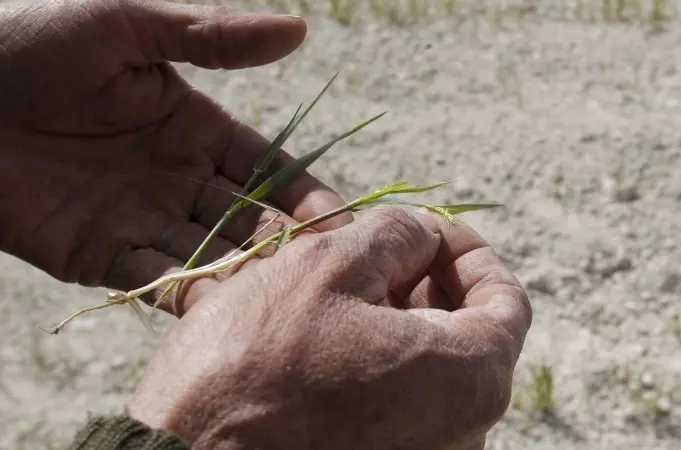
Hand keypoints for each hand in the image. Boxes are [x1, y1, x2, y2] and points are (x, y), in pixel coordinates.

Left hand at [0, 0, 349, 311]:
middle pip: (248, 218)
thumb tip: (299, 29)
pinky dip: (190, 296)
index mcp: (195, 128)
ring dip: (247, 277)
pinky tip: (225, 314)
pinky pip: (155, 280)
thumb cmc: (34, 42)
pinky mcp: (102, 255)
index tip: (340, 222)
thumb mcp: (131, 27)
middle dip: (286, 245)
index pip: (267, 168)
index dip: (304, 194)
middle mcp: (179, 178)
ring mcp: (144, 219)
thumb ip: (214, 38)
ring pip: (211, 255)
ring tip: (286, 300)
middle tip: (328, 273)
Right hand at [128, 207, 531, 449]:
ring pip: (429, 370)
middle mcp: (464, 434)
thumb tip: (424, 235)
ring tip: (345, 287)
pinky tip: (330, 336)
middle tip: (377, 251)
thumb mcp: (329, 265)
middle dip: (428, 281)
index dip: (469, 252)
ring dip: (398, 318)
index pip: (506, 300)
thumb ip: (397, 234)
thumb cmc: (255, 362)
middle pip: (468, 336)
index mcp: (469, 379)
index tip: (430, 230)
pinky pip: (401, 405)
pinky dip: (379, 361)